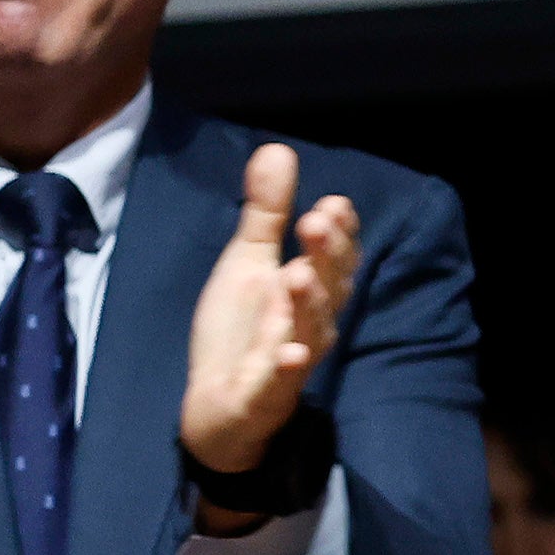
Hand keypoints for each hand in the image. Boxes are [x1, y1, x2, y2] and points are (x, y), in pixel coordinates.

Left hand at [179, 142, 358, 491]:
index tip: (335, 203)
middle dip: (326, 258)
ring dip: (308, 306)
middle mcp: (307, 325)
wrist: (215, 406)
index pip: (333, 260)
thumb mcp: (247, 264)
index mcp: (306, 293)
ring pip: (309, 333)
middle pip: (328, 291)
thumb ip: (265, 213)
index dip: (338, 235)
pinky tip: (293, 353)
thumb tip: (280, 149)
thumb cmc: (242, 330)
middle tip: (316, 221)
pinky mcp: (266, 394)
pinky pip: (281, 382)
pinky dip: (288, 367)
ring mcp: (289, 362)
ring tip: (297, 275)